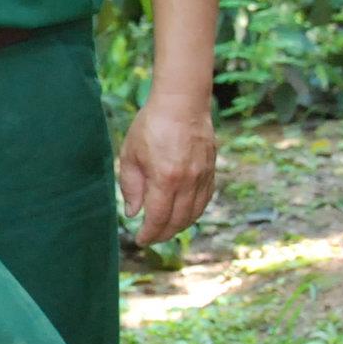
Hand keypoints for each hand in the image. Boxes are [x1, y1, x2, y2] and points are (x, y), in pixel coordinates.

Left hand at [118, 96, 216, 245]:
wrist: (183, 103)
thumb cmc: (151, 125)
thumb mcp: (131, 155)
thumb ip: (131, 186)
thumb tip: (134, 213)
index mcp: (165, 179)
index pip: (158, 218)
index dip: (149, 234)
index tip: (141, 240)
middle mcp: (188, 182)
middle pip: (178, 221)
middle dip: (163, 234)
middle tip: (151, 237)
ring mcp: (203, 177)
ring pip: (194, 213)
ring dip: (179, 226)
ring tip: (165, 229)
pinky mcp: (211, 170)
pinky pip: (205, 200)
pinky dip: (194, 212)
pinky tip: (184, 213)